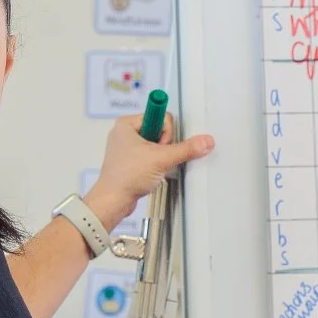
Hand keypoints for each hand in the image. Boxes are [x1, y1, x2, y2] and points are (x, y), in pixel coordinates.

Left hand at [83, 113, 213, 227]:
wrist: (113, 200)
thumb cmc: (126, 176)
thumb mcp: (161, 159)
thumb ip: (186, 149)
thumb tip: (205, 141)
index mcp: (127, 123)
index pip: (161, 116)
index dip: (167, 133)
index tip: (162, 145)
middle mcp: (125, 132)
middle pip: (160, 130)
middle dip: (164, 147)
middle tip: (157, 159)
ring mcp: (127, 147)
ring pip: (157, 145)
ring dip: (161, 157)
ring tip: (153, 168)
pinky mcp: (130, 161)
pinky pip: (151, 155)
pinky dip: (155, 164)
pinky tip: (152, 173)